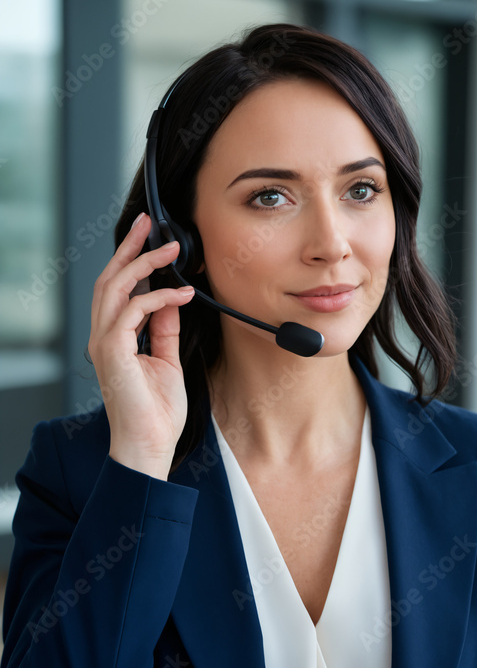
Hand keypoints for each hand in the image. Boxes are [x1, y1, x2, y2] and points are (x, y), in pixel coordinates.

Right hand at [88, 212, 194, 477]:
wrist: (149, 444)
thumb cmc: (157, 413)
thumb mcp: (167, 360)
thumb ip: (165, 329)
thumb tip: (172, 299)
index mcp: (113, 339)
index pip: (116, 289)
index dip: (131, 260)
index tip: (151, 238)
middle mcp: (103, 337)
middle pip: (109, 279)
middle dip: (130, 247)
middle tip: (150, 222)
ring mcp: (105, 343)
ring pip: (115, 287)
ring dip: (144, 263)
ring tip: (170, 248)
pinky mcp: (112, 350)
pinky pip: (132, 309)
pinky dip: (158, 297)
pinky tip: (182, 294)